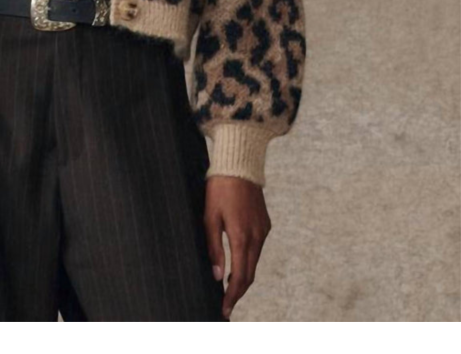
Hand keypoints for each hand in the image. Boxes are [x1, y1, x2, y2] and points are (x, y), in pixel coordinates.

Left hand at [204, 175, 271, 319]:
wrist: (239, 166)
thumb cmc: (219, 189)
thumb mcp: (210, 217)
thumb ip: (214, 247)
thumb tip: (218, 275)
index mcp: (242, 236)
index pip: (240, 276)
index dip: (233, 296)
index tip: (224, 309)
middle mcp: (257, 236)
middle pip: (250, 273)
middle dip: (239, 291)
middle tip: (226, 304)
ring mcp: (263, 230)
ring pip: (255, 261)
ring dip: (244, 275)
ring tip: (229, 287)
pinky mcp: (265, 224)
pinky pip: (258, 247)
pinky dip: (249, 259)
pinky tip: (239, 262)